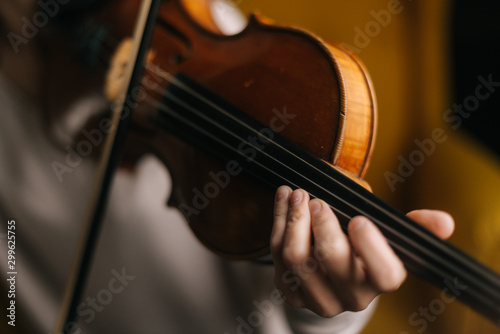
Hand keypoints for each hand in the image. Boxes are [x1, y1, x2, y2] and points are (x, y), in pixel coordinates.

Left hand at [270, 186, 454, 316]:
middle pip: (331, 260)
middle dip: (322, 224)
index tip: (359, 219)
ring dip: (293, 220)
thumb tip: (445, 221)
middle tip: (316, 199)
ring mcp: (317, 298)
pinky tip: (284, 202)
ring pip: (297, 257)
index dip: (373, 247)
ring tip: (297, 195)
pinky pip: (276, 256)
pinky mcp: (291, 293)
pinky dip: (277, 223)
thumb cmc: (363, 252)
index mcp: (379, 282)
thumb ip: (415, 227)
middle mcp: (350, 297)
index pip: (385, 274)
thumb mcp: (390, 239)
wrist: (333, 280)